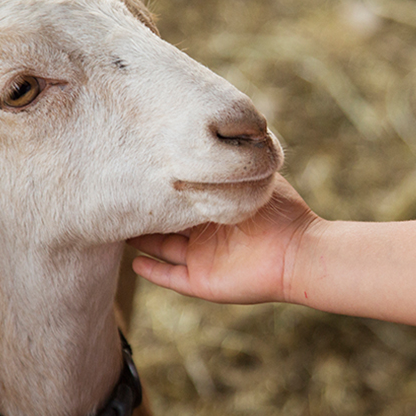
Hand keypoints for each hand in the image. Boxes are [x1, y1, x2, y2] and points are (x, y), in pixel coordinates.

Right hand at [129, 174, 318, 304]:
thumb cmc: (280, 211)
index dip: (163, 188)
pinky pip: (170, 277)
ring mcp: (203, 258)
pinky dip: (152, 272)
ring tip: (116, 224)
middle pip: (165, 222)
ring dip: (140, 239)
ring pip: (161, 247)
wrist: (298, 251)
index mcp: (216, 208)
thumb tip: (218, 134)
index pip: (182, 197)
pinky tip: (134, 262)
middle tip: (118, 193)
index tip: (139, 170)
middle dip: (145, 210)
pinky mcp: (202, 281)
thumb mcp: (254, 176)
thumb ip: (233, 162)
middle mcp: (206, 233)